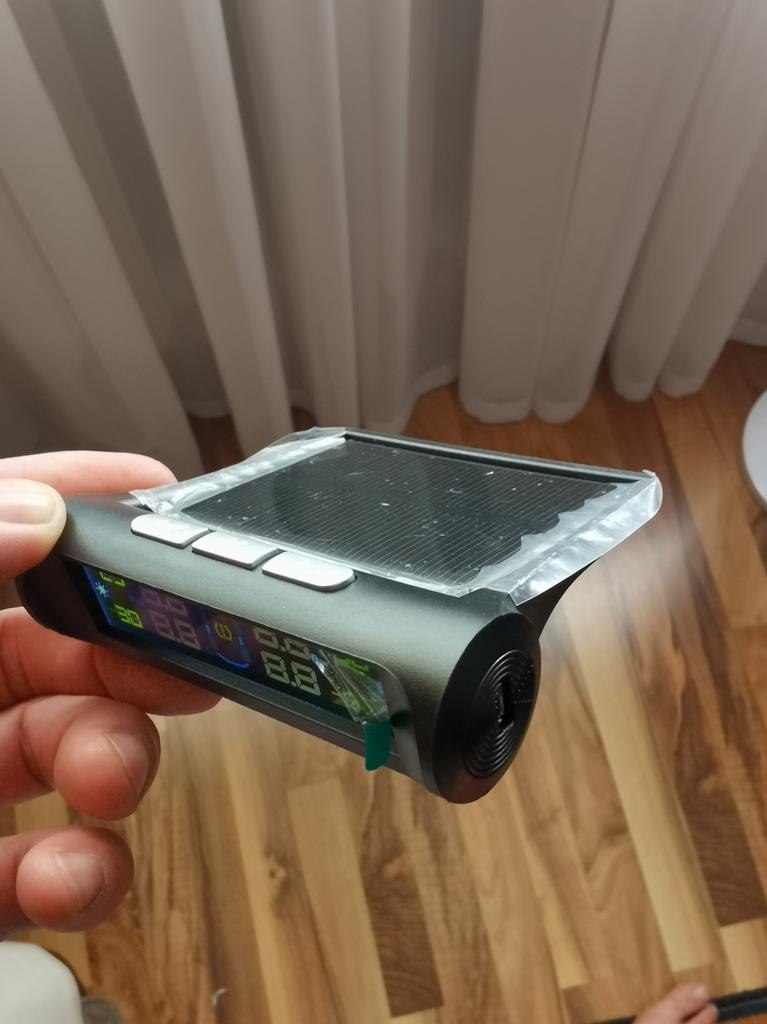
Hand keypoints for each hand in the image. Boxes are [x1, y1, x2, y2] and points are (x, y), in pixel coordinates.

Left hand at [0, 452, 217, 938]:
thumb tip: (39, 512)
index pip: (9, 526)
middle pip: (69, 641)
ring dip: (120, 762)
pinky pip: (49, 871)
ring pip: (76, 752)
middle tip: (188, 659)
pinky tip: (80, 870)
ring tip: (113, 778)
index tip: (153, 490)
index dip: (79, 496)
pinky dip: (85, 874)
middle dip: (139, 648)